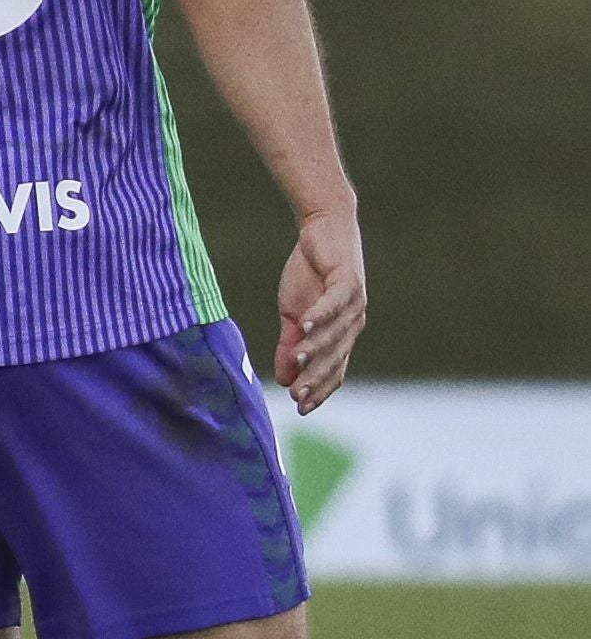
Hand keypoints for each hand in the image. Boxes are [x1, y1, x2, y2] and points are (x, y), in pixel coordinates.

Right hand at [275, 205, 366, 410]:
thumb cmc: (310, 273)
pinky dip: (319, 314)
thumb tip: (284, 377)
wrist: (324, 230)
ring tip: (296, 361)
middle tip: (298, 395)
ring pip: (335, 333)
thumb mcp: (293, 314)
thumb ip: (290, 344)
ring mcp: (353, 303)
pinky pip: (333, 302)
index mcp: (341, 334)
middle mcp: (353, 323)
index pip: (335, 370)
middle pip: (335, 357)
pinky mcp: (347, 281)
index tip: (300, 408)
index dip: (319, 389)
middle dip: (316, 377)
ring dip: (316, 348)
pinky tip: (303, 324)